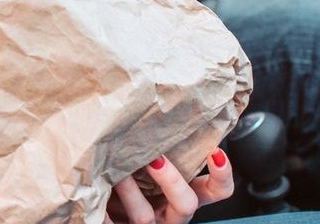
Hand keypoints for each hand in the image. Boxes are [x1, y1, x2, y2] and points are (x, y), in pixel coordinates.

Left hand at [105, 149, 233, 223]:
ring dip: (130, 193)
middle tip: (155, 159)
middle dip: (171, 181)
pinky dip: (104, 211)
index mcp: (184, 195)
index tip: (215, 152)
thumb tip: (153, 107)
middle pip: (187, 204)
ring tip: (116, 174)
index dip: (222, 175)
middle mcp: (170, 213)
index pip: (217, 191)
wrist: (98, 201)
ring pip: (145, 217)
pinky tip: (96, 193)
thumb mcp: (146, 162)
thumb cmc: (125, 174)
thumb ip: (156, 147)